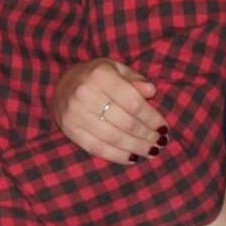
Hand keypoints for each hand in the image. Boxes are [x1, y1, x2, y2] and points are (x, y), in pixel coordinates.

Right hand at [52, 58, 166, 163]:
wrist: (62, 85)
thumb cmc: (96, 76)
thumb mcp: (116, 68)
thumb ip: (135, 79)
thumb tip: (152, 92)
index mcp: (100, 75)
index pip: (133, 102)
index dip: (151, 118)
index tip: (163, 127)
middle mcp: (85, 94)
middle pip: (124, 122)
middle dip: (146, 135)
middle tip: (160, 142)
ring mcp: (75, 114)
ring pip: (112, 138)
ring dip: (135, 147)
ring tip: (150, 151)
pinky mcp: (70, 130)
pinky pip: (97, 148)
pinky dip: (117, 155)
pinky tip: (132, 157)